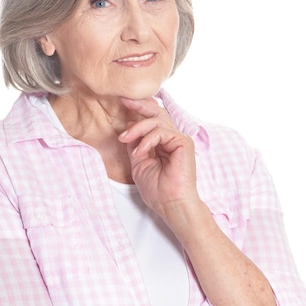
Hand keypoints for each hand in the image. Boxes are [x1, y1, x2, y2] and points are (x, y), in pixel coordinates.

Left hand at [118, 97, 197, 216]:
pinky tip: (140, 151)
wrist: (170, 205)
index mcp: (163, 143)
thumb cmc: (157, 190)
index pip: (152, 119)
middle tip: (123, 100)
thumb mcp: (138, 163)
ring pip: (156, 121)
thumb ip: (135, 144)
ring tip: (125, 139)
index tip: (122, 103)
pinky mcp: (183, 143)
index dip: (138, 109)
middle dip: (139, 105)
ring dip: (137, 128)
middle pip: (156, 113)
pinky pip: (161, 131)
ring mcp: (179, 139)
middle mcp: (172, 138)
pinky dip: (147, 139)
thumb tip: (128, 126)